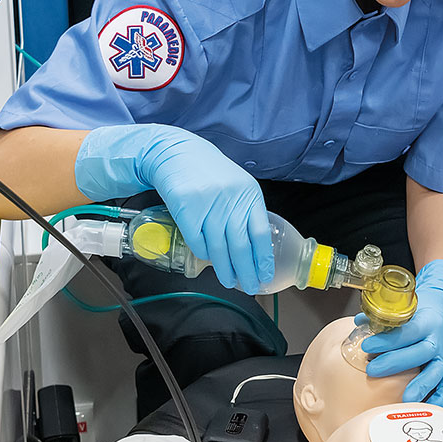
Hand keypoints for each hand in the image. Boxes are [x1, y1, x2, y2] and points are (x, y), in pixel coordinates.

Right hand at [75, 124, 273, 294]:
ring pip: (218, 249)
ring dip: (224, 269)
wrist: (177, 154)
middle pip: (240, 246)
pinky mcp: (186, 210)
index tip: (265, 276)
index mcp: (248, 194)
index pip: (260, 233)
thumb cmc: (210, 173)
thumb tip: (253, 250)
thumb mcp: (237, 187)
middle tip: (249, 287)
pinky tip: (208, 261)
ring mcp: (208, 206)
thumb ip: (245, 212)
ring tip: (229, 281)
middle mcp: (230, 201)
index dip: (263, 259)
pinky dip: (203, 255)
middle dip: (246, 272)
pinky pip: (197, 242)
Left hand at [361, 259, 442, 404]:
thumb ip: (383, 318)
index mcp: (426, 323)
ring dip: (420, 385)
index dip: (387, 340)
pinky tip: (423, 407)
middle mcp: (436, 340)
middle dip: (394, 363)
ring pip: (435, 372)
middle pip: (419, 353)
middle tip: (372, 370)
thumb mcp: (405, 311)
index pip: (407, 332)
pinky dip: (437, 400)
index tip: (367, 346)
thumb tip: (361, 321)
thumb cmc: (420, 315)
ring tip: (403, 398)